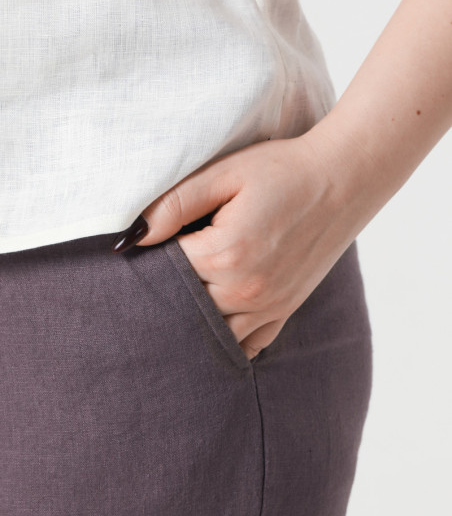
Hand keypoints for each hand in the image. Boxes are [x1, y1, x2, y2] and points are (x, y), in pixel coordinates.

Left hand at [111, 130, 372, 359]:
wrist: (344, 179)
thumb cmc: (283, 171)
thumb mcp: (224, 174)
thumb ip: (173, 205)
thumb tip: (132, 238)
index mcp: (225, 254)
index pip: (166, 271)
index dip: (151, 260)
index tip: (148, 248)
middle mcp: (246, 290)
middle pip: (184, 308)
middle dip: (167, 294)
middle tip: (157, 277)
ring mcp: (268, 306)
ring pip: (212, 333)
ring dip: (192, 321)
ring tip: (181, 301)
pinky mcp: (284, 310)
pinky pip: (247, 344)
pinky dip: (226, 341)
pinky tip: (212, 329)